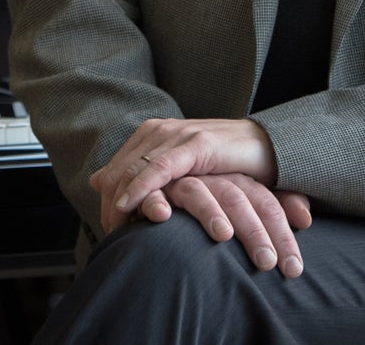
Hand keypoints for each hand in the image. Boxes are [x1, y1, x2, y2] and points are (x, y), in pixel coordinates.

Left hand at [91, 117, 279, 232]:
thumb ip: (142, 173)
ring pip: (135, 169)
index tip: (107, 227)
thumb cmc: (225, 162)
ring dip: (121, 201)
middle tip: (109, 234)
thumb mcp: (180, 169)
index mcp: (153, 134)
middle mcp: (160, 130)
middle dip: (110, 204)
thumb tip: (96, 181)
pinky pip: (161, 167)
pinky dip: (142, 186)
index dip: (107, 198)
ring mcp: (177, 134)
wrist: (268, 146)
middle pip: (120, 170)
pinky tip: (129, 204)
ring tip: (115, 228)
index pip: (117, 168)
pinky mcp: (196, 143)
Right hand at [160, 173, 311, 276]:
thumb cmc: (214, 189)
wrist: (175, 160)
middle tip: (267, 262)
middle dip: (254, 231)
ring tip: (224, 235)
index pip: (266, 204)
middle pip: (237, 199)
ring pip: (199, 193)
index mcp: (238, 178)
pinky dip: (154, 200)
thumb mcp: (246, 198)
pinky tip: (162, 215)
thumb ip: (276, 207)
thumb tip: (306, 218)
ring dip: (210, 212)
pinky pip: (153, 189)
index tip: (293, 269)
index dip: (281, 234)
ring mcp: (181, 177)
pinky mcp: (152, 183)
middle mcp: (211, 176)